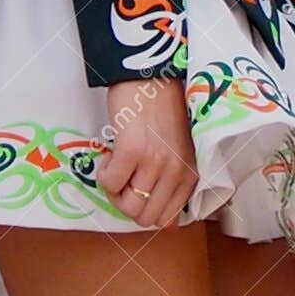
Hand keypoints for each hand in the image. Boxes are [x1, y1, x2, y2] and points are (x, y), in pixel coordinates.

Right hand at [99, 76, 195, 228]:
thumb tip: (162, 223)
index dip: (143, 207)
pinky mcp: (133, 151)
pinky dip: (104, 173)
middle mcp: (176, 171)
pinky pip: (110, 184)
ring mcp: (156, 162)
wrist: (149, 72)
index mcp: (190, 173)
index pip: (166, 220)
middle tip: (123, 175)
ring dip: (114, 189)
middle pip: (145, 218)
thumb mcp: (176, 148)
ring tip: (118, 162)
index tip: (137, 183)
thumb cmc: (161, 108)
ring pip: (127, 206)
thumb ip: (172, 180)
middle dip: (127, 203)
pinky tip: (111, 151)